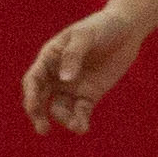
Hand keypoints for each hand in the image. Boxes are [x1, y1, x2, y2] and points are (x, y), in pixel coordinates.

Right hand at [17, 7, 146, 134]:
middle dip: (39, 115)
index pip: (33, 80)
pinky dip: (80, 120)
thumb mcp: (85, 36)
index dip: (31, 95)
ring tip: (77, 126)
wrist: (126, 29)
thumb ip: (73, 55)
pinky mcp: (89, 94)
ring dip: (65, 119)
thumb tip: (65, 80)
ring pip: (60, 108)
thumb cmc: (101, 26)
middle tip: (43, 130)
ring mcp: (72, 86)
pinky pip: (80, 111)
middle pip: (40, 99)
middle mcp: (56, 75)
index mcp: (49, 59)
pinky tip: (82, 127)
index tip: (34, 107)